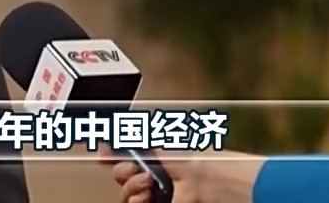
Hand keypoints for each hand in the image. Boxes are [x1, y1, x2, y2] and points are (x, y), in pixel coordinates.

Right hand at [100, 148, 263, 202]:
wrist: (224, 185)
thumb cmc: (204, 162)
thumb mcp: (170, 144)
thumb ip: (142, 140)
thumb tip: (116, 134)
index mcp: (160, 158)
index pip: (129, 154)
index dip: (114, 153)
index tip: (104, 151)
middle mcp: (158, 177)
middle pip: (123, 176)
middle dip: (121, 171)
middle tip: (133, 168)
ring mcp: (160, 196)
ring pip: (127, 196)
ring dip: (129, 188)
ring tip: (146, 184)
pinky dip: (135, 201)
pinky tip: (145, 196)